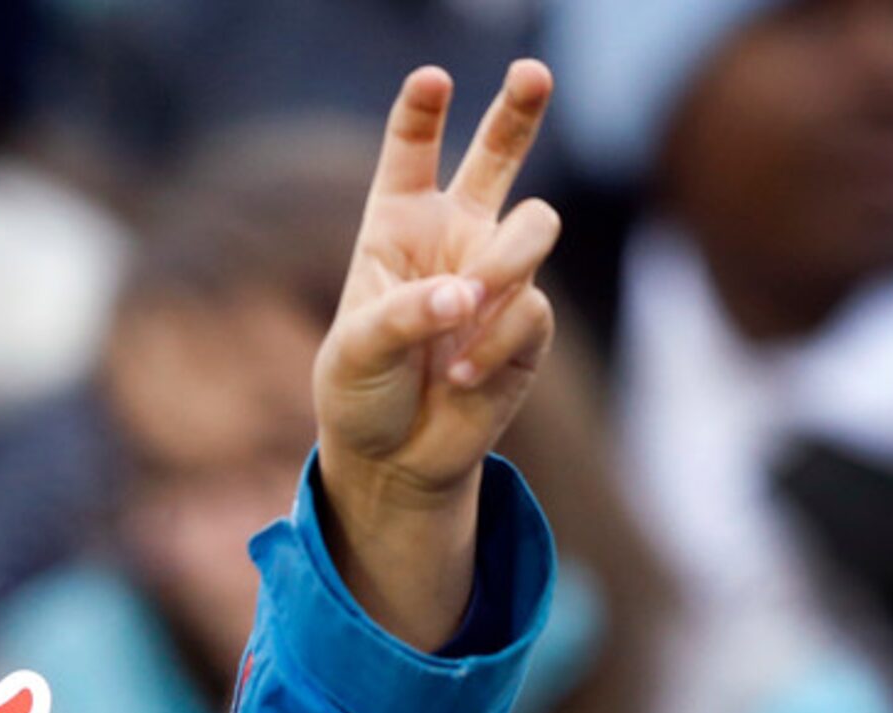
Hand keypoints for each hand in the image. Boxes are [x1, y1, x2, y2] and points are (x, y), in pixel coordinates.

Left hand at [314, 60, 559, 648]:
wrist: (394, 460)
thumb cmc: (361, 393)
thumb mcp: (355, 351)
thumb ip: (404, 313)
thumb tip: (466, 295)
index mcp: (398, 226)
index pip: (412, 154)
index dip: (422, 113)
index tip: (432, 78)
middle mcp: (455, 238)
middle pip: (498, 155)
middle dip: (518, 110)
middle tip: (532, 73)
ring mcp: (498, 276)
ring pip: (537, 226)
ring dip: (505, 262)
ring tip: (468, 302)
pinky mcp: (528, 325)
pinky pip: (531, 309)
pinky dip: (493, 341)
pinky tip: (459, 375)